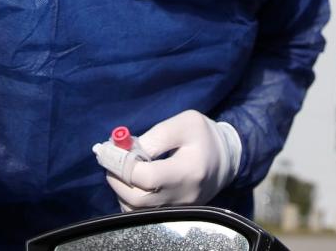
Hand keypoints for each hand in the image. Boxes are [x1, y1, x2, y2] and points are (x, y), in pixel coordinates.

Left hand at [95, 110, 241, 209]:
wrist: (225, 159)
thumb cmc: (204, 136)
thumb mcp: (184, 123)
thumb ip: (156, 136)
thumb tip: (126, 150)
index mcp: (188, 171)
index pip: (147, 178)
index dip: (124, 165)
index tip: (112, 150)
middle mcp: (182, 196)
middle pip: (137, 200)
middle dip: (116, 179)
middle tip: (110, 160)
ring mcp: (178, 209)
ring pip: (136, 210)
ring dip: (120, 190)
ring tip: (121, 169)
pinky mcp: (174, 213)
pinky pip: (143, 214)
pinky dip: (129, 199)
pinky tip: (131, 182)